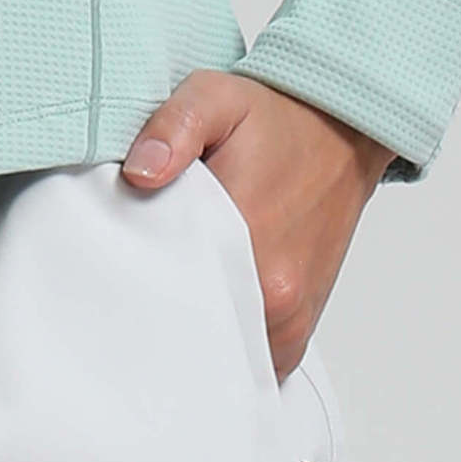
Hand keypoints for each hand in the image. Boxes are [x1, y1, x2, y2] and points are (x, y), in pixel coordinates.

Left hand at [120, 70, 395, 383]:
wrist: (342, 130)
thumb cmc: (278, 120)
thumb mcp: (217, 99)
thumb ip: (174, 128)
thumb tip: (141, 170)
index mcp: (250, 246)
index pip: (176, 311)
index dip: (141, 311)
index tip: (118, 305)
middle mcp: (278, 295)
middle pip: (199, 344)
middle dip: (164, 334)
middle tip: (135, 314)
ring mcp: (292, 317)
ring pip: (228, 359)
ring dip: (199, 346)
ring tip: (172, 319)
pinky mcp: (299, 326)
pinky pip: (256, 362)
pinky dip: (230, 352)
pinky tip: (207, 328)